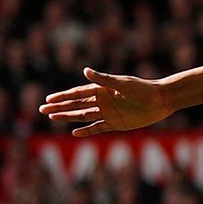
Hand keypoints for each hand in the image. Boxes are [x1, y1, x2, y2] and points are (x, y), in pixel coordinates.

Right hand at [38, 68, 173, 136]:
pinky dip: (86, 131)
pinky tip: (74, 132)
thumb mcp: (122, 83)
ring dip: (68, 117)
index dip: (63, 96)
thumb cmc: (142, 89)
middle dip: (59, 107)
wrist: (160, 100)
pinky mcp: (116, 124)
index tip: (49, 99)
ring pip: (83, 116)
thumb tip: (85, 71)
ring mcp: (108, 113)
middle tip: (42, 109)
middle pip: (76, 105)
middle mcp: (102, 100)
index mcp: (102, 89)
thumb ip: (103, 79)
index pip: (77, 93)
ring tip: (52, 118)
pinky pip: (97, 128)